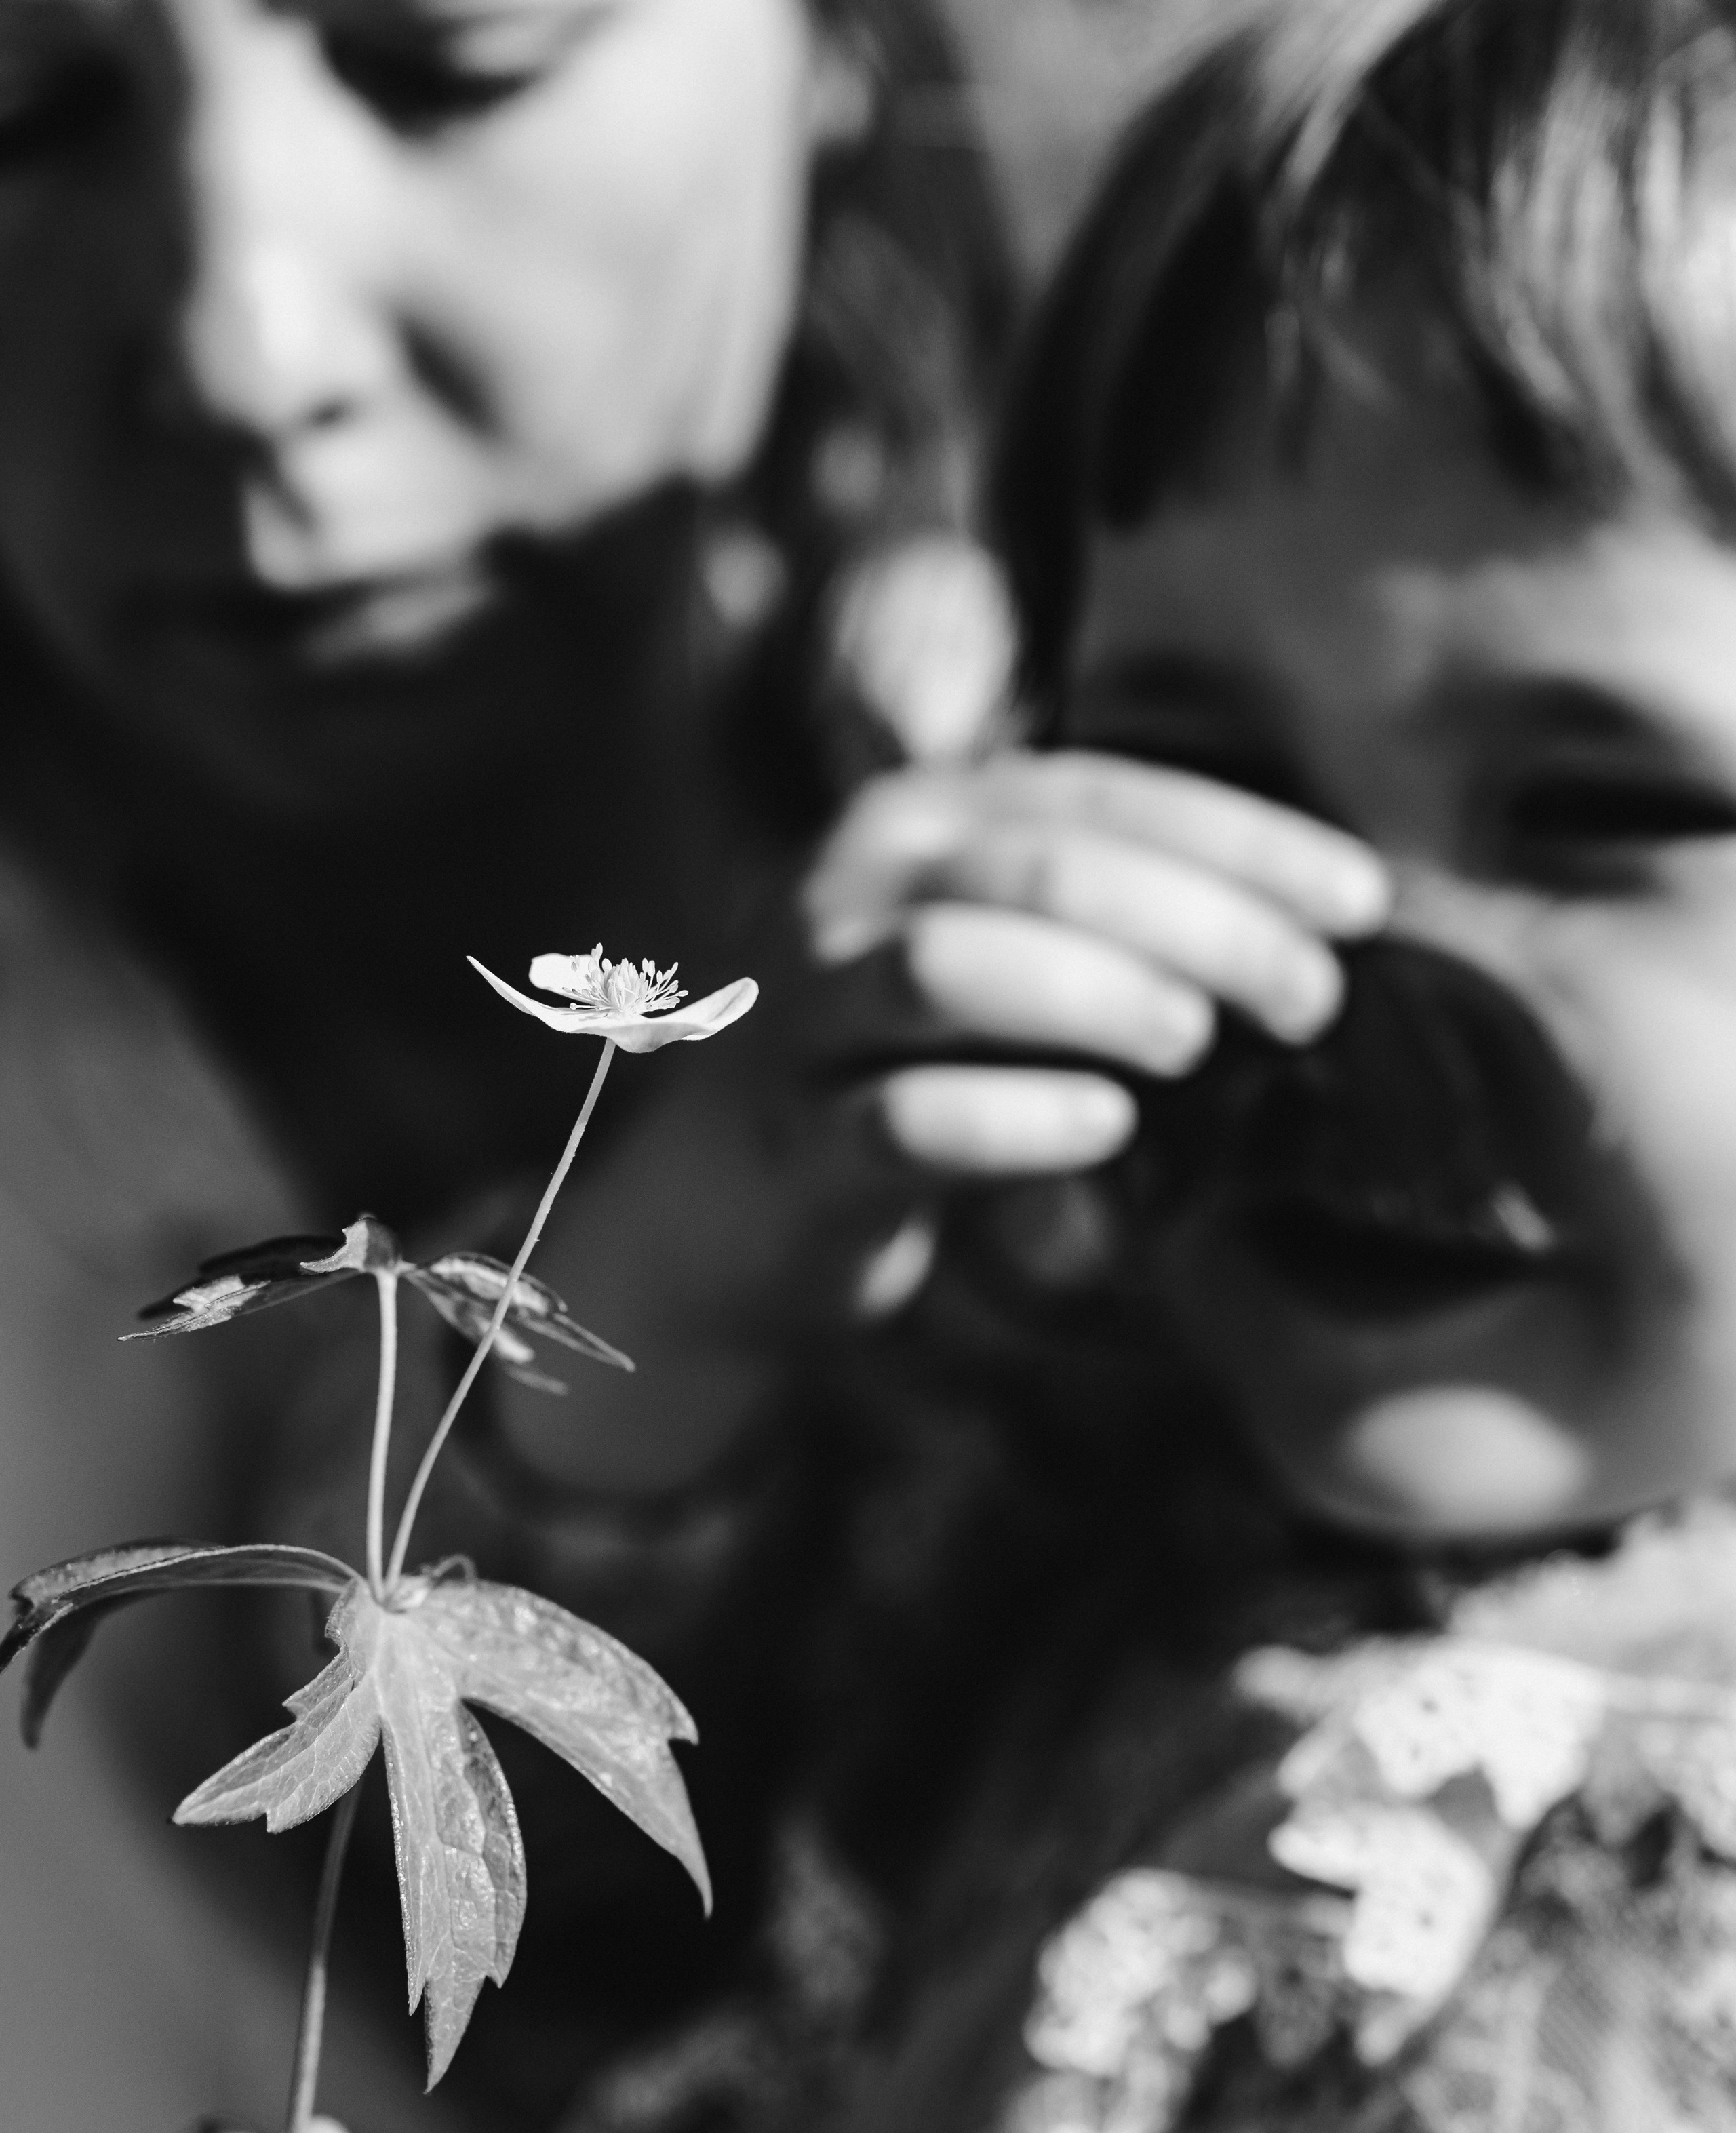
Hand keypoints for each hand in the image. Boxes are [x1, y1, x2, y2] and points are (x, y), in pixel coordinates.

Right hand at [803, 750, 1387, 1173]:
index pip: (1101, 793)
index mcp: (919, 823)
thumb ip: (1105, 921)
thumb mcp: (994, 962)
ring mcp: (807, 1013)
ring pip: (954, 966)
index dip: (1244, 841)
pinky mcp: (794, 1139)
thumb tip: (1308, 933)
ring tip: (1198, 1047)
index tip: (1365, 904)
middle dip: (1204, 925)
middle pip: (1044, 869)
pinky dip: (1017, 1118)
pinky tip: (1105, 1130)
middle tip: (1310, 1000)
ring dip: (1101, 997)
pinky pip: (905, 1115)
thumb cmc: (900, 1073)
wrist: (723, 1213)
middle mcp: (849, 890)